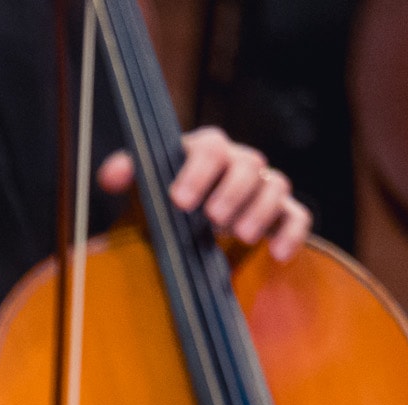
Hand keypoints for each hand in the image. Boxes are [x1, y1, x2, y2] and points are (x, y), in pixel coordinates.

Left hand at [99, 126, 310, 260]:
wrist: (185, 236)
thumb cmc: (163, 208)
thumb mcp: (141, 194)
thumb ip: (128, 179)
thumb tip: (110, 176)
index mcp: (206, 153)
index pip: (210, 147)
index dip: (197, 171)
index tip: (180, 200)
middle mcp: (239, 164)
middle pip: (248, 163)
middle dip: (231, 190)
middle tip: (212, 219)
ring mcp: (263, 188)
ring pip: (275, 185)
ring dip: (259, 209)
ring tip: (239, 236)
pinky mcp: (281, 215)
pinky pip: (297, 216)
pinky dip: (291, 232)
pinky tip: (276, 254)